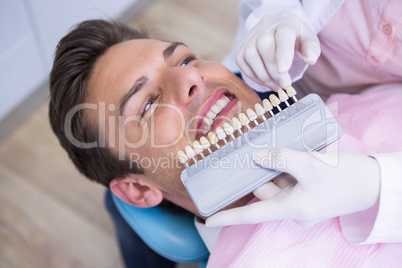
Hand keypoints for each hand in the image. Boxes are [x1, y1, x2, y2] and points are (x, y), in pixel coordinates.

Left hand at [206, 148, 379, 226]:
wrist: (375, 183)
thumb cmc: (345, 177)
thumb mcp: (309, 164)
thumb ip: (280, 158)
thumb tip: (256, 156)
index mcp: (291, 209)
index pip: (251, 214)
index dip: (228, 217)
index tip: (208, 220)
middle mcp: (294, 208)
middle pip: (265, 191)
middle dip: (258, 172)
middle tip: (250, 151)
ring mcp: (302, 201)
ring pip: (277, 183)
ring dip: (274, 166)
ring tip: (277, 147)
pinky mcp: (309, 193)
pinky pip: (290, 181)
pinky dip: (286, 168)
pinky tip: (289, 153)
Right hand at [236, 11, 320, 90]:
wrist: (278, 32)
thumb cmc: (295, 39)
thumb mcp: (308, 41)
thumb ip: (312, 49)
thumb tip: (310, 58)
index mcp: (286, 22)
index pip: (284, 34)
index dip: (283, 52)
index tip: (284, 70)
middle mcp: (266, 25)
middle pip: (264, 45)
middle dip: (273, 70)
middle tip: (284, 85)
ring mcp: (251, 36)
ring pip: (250, 55)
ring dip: (263, 76)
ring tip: (276, 85)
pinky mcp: (242, 47)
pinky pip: (242, 63)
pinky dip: (253, 76)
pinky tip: (265, 81)